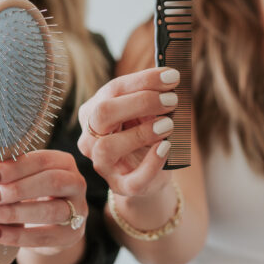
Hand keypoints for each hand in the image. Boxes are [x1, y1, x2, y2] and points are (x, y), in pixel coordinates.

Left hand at [0, 150, 87, 255]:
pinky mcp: (71, 235)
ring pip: (50, 211)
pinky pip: (43, 237)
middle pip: (51, 182)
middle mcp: (76, 183)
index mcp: (64, 162)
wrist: (49, 226)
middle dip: (17, 189)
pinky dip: (15, 236)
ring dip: (14, 213)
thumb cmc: (33, 195)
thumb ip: (10, 172)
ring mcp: (78, 211)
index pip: (41, 160)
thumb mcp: (24, 179)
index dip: (13, 168)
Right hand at [76, 67, 179, 197]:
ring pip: (107, 147)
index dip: (143, 80)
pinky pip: (133, 178)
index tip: (172, 77)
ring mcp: (102, 164)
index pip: (113, 89)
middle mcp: (90, 137)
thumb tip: (171, 79)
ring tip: (169, 124)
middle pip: (103, 113)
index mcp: (93, 112)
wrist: (149, 172)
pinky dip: (152, 162)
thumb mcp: (146, 113)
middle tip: (171, 100)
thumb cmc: (146, 135)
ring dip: (142, 132)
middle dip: (141, 102)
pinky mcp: (120, 186)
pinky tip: (166, 148)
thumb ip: (153, 96)